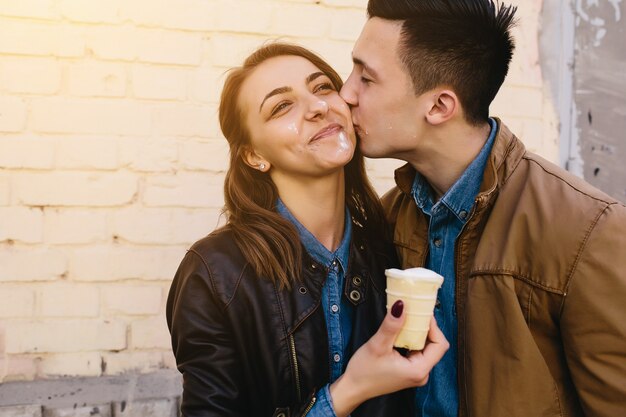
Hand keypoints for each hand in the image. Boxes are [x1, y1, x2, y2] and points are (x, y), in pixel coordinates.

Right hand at [329, 301, 448, 416]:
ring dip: (417, 332)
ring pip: (425, 347)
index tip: (422, 312)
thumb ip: (391, 326)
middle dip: (425, 327)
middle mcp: (421, 373)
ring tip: (407, 319)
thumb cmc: (364, 372)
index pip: (440, 344)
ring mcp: (415, 372)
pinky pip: (417, 351)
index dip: (434, 326)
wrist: (353, 387)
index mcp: (418, 370)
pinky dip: (411, 339)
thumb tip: (401, 306)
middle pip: (434, 345)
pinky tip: (402, 331)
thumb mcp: (377, 345)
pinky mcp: (409, 370)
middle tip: (414, 312)